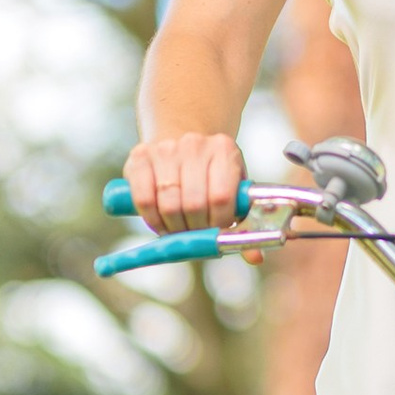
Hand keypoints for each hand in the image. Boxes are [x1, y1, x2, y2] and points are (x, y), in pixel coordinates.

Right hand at [125, 130, 245, 229]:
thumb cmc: (212, 173)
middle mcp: (194, 144)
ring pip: (168, 204)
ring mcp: (165, 148)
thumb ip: (247, 223)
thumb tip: (255, 257)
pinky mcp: (140, 156)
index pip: (222, 197)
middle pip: (194, 203)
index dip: (219, 223)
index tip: (217, 231)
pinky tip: (161, 223)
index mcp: (224, 150)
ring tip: (179, 230)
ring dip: (174, 227)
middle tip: (196, 234)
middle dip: (195, 228)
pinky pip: (144, 199)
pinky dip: (152, 219)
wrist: (180, 137)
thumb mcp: (233, 188)